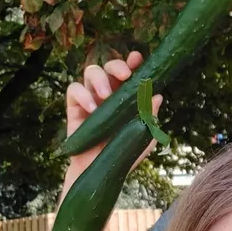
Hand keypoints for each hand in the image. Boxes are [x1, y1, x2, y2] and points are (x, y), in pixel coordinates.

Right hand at [64, 51, 162, 183]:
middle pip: (109, 66)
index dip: (133, 62)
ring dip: (99, 79)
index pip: (130, 72)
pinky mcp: (74, 108)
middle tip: (125, 76)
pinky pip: (74, 90)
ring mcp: (91, 98)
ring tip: (105, 95)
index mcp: (127, 96)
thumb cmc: (124, 153)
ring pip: (90, 72)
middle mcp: (108, 93)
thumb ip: (150, 118)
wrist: (100, 172)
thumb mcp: (143, 138)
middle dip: (117, 65)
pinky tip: (92, 109)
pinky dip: (83, 95)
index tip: (138, 58)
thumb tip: (157, 96)